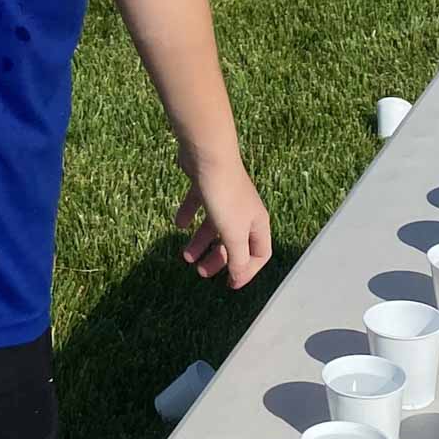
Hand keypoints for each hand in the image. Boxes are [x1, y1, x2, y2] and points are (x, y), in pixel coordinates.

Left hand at [175, 152, 271, 290]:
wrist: (208, 154)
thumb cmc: (224, 196)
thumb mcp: (233, 234)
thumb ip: (237, 259)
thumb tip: (238, 279)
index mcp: (256, 223)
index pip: (259, 254)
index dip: (247, 271)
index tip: (229, 284)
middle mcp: (244, 210)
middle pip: (234, 242)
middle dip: (219, 259)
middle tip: (200, 272)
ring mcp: (225, 197)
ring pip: (214, 226)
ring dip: (201, 242)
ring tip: (184, 255)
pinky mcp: (206, 184)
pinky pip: (199, 205)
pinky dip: (189, 215)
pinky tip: (178, 223)